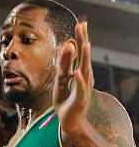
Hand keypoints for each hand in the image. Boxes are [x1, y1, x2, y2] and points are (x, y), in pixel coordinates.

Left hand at [53, 21, 93, 137]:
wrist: (70, 121)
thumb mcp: (61, 82)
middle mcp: (84, 78)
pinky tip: (78, 72)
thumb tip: (65, 50)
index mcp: (79, 73)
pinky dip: (79, 80)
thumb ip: (64, 67)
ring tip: (85, 44)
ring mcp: (83, 88)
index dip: (80, 39)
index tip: (80, 24)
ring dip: (84, 57)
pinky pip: (80, 88)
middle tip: (82, 25)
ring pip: (84, 70)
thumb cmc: (66, 102)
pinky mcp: (80, 99)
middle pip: (83, 57)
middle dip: (83, 41)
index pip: (79, 53)